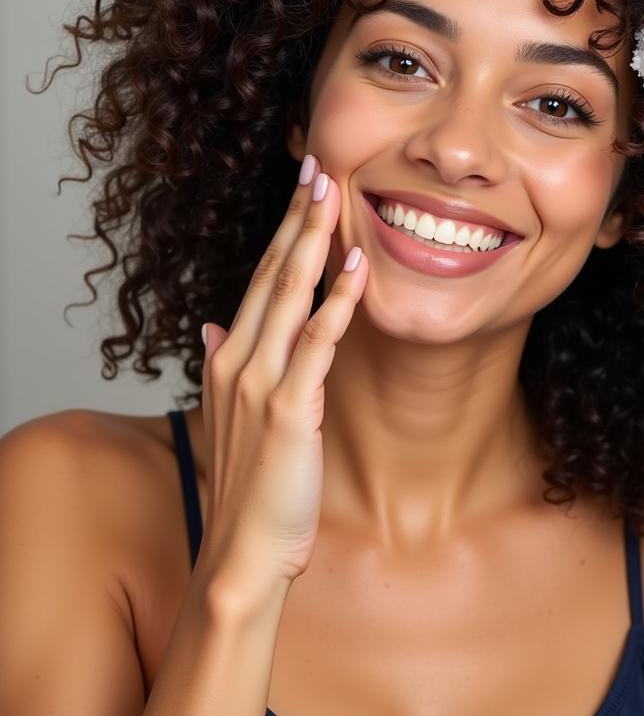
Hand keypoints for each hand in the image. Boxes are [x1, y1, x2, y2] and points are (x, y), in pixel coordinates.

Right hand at [197, 155, 368, 590]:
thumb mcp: (231, 416)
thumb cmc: (251, 483)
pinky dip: (337, 302)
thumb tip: (215, 327)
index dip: (283, 229)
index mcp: (232, 356)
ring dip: (312, 241)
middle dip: (296, 217)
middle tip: (318, 166)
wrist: (245, 550)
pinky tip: (356, 266)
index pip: (260, 277)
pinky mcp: (289, 408)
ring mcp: (262, 382)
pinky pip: (318, 343)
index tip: (302, 188)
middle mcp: (240, 358)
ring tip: (334, 193)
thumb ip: (224, 365)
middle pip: (272, 272)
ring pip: (289, 295)